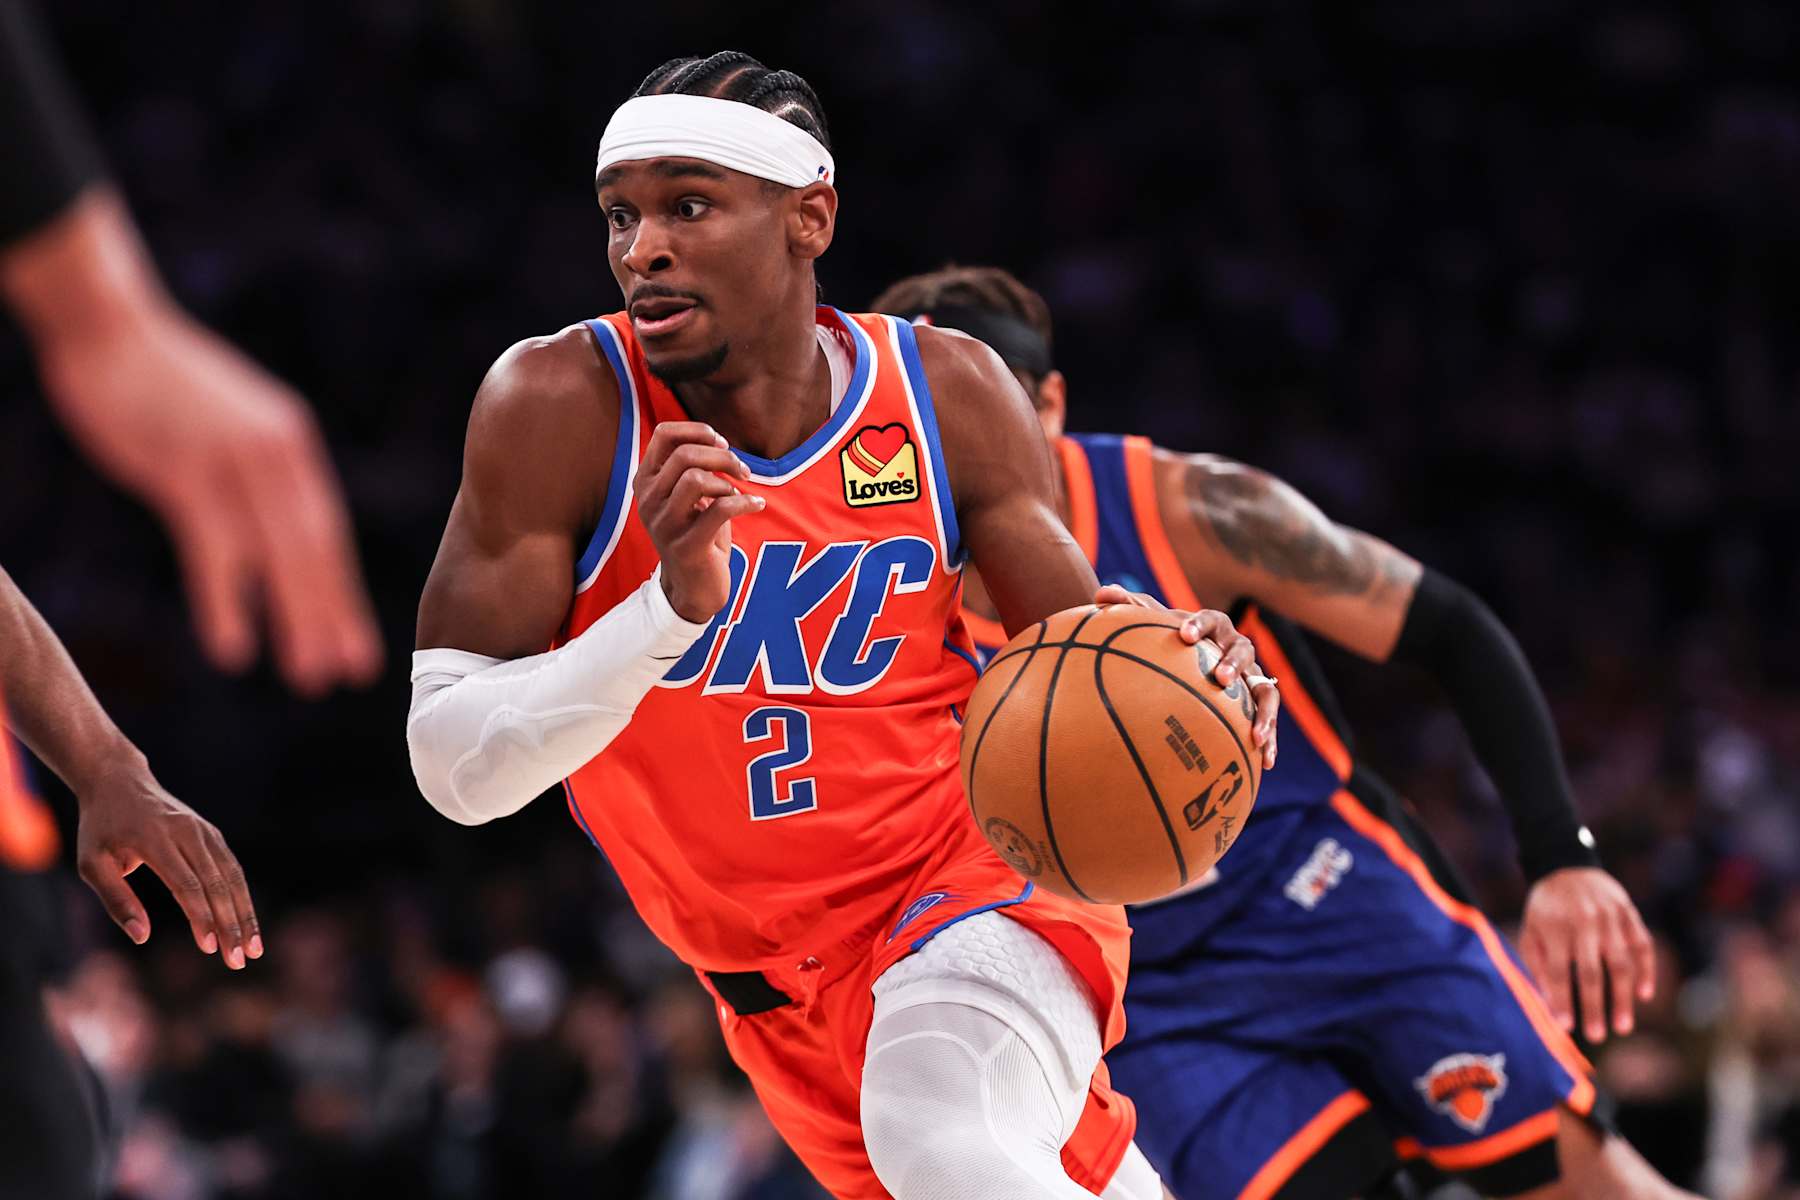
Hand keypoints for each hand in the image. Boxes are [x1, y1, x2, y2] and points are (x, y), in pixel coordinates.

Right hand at [38, 308, 381, 694]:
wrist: (110, 328)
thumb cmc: (162, 383)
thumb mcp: (226, 427)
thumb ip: (253, 474)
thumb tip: (267, 524)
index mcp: (290, 447)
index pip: (327, 532)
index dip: (342, 591)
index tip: (357, 643)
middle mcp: (277, 454)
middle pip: (316, 549)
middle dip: (335, 615)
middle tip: (351, 672)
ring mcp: (234, 462)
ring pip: (278, 555)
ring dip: (297, 618)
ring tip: (310, 674)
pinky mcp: (185, 471)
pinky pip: (215, 550)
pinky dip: (228, 600)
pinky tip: (234, 647)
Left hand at [74, 756, 261, 969]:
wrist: (120, 782)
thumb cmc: (101, 829)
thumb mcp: (91, 864)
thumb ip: (116, 899)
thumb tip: (141, 936)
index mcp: (156, 839)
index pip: (187, 884)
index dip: (201, 917)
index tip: (209, 947)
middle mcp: (188, 832)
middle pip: (217, 884)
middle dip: (231, 925)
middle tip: (238, 961)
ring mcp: (205, 831)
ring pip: (233, 877)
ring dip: (245, 914)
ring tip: (254, 948)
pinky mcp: (212, 835)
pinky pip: (233, 869)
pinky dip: (242, 898)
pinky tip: (247, 923)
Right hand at [635, 422, 763, 621]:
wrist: (693, 587)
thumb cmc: (696, 533)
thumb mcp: (687, 496)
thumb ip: (693, 467)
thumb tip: (717, 441)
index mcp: (645, 481)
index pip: (663, 434)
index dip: (698, 431)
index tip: (721, 445)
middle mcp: (648, 501)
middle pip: (685, 455)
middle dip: (722, 456)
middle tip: (742, 471)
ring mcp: (664, 524)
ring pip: (696, 478)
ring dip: (727, 481)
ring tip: (739, 492)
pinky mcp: (686, 546)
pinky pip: (720, 508)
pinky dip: (745, 502)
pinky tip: (756, 505)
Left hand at [1095, 584, 1278, 767]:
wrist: (1194, 657)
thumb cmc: (1171, 641)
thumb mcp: (1151, 625)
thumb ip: (1129, 609)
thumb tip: (1099, 593)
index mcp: (1214, 627)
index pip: (1210, 620)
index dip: (1199, 625)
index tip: (1184, 636)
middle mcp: (1237, 648)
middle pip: (1243, 650)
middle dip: (1234, 663)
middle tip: (1221, 679)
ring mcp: (1251, 676)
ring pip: (1266, 690)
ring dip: (1264, 711)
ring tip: (1255, 735)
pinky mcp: (1257, 701)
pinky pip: (1267, 719)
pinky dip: (1269, 738)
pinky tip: (1265, 762)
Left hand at [1520, 866, 1654, 1040]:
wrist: (1566, 867)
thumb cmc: (1545, 909)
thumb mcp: (1530, 932)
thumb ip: (1538, 966)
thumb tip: (1549, 1007)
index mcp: (1554, 927)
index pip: (1557, 972)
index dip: (1562, 1000)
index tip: (1565, 1028)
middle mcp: (1583, 923)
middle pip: (1590, 972)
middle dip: (1594, 1007)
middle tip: (1597, 1036)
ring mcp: (1610, 918)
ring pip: (1621, 963)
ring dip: (1623, 998)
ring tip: (1623, 1027)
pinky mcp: (1629, 914)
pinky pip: (1642, 946)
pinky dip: (1646, 971)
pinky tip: (1644, 996)